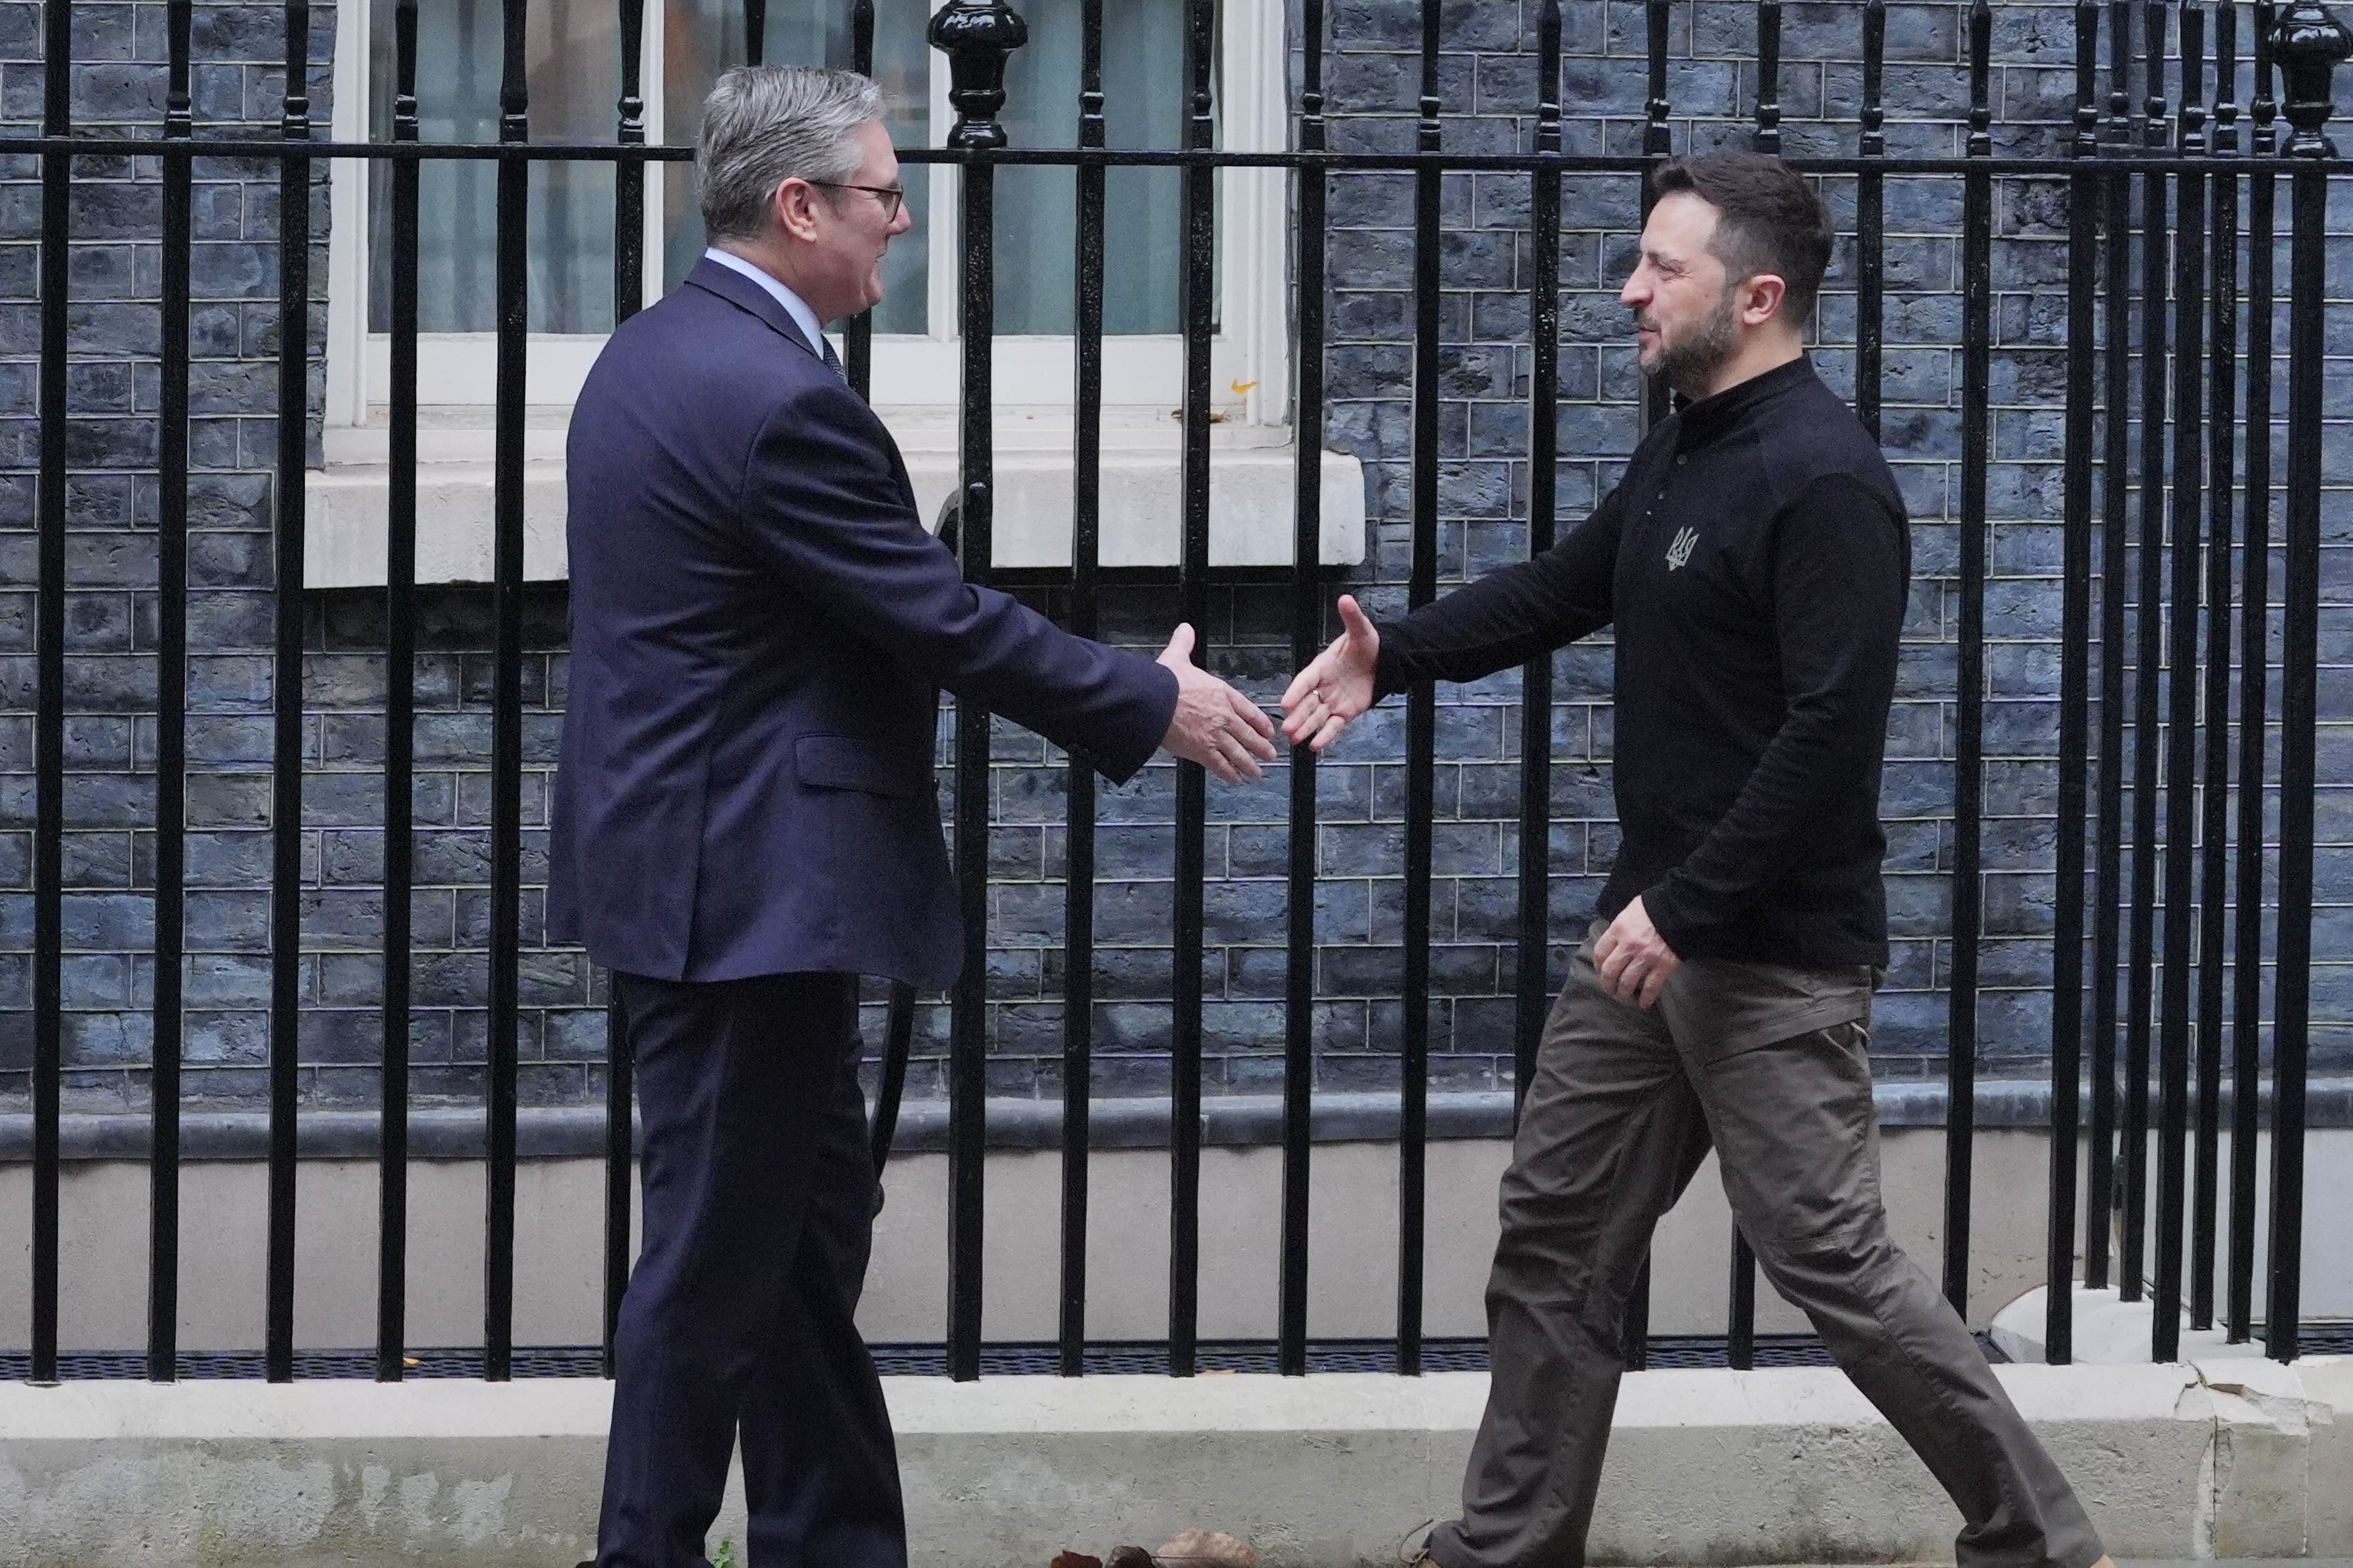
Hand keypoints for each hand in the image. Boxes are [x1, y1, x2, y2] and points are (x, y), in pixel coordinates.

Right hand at [1157, 623, 1277, 783]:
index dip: (1260, 722)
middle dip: (1260, 747)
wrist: (1154, 701)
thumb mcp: (1178, 657)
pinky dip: (1229, 774)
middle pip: (1248, 735)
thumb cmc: (1165, 681)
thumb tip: (1185, 629)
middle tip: (1270, 754)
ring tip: (1257, 772)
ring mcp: (1215, 735)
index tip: (1268, 730)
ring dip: (1249, 764)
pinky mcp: (1202, 751)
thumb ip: (1185, 643)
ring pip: (1238, 753)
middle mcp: (1224, 716)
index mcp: (1222, 693)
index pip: (1249, 710)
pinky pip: (1220, 765)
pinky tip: (1236, 779)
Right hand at [1278, 594, 1379, 750]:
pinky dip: (1325, 736)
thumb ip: (1352, 617)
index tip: (1285, 703)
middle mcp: (1323, 686)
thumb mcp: (1361, 631)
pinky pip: (1333, 726)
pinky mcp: (1344, 713)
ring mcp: (1332, 701)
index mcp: (1322, 666)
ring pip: (1316, 717)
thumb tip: (1345, 598)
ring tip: (1295, 740)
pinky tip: (1315, 746)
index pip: (1306, 680)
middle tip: (1285, 729)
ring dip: (1306, 728)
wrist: (1383, 662)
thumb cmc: (1368, 645)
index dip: (1296, 692)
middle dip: (1297, 717)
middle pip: (1307, 703)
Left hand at [1593, 895, 1680, 1008]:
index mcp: (1619, 930)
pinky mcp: (1663, 965)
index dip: (1598, 965)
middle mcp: (1629, 945)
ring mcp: (1646, 957)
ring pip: (1628, 982)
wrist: (1680, 909)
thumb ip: (1620, 928)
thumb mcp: (1630, 912)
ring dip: (1623, 992)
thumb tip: (1614, 941)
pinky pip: (1651, 986)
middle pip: (1610, 971)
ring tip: (1623, 996)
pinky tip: (1644, 1004)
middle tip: (1610, 989)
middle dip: (1607, 984)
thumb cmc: (1654, 907)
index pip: (1600, 953)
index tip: (1601, 971)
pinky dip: (1646, 998)